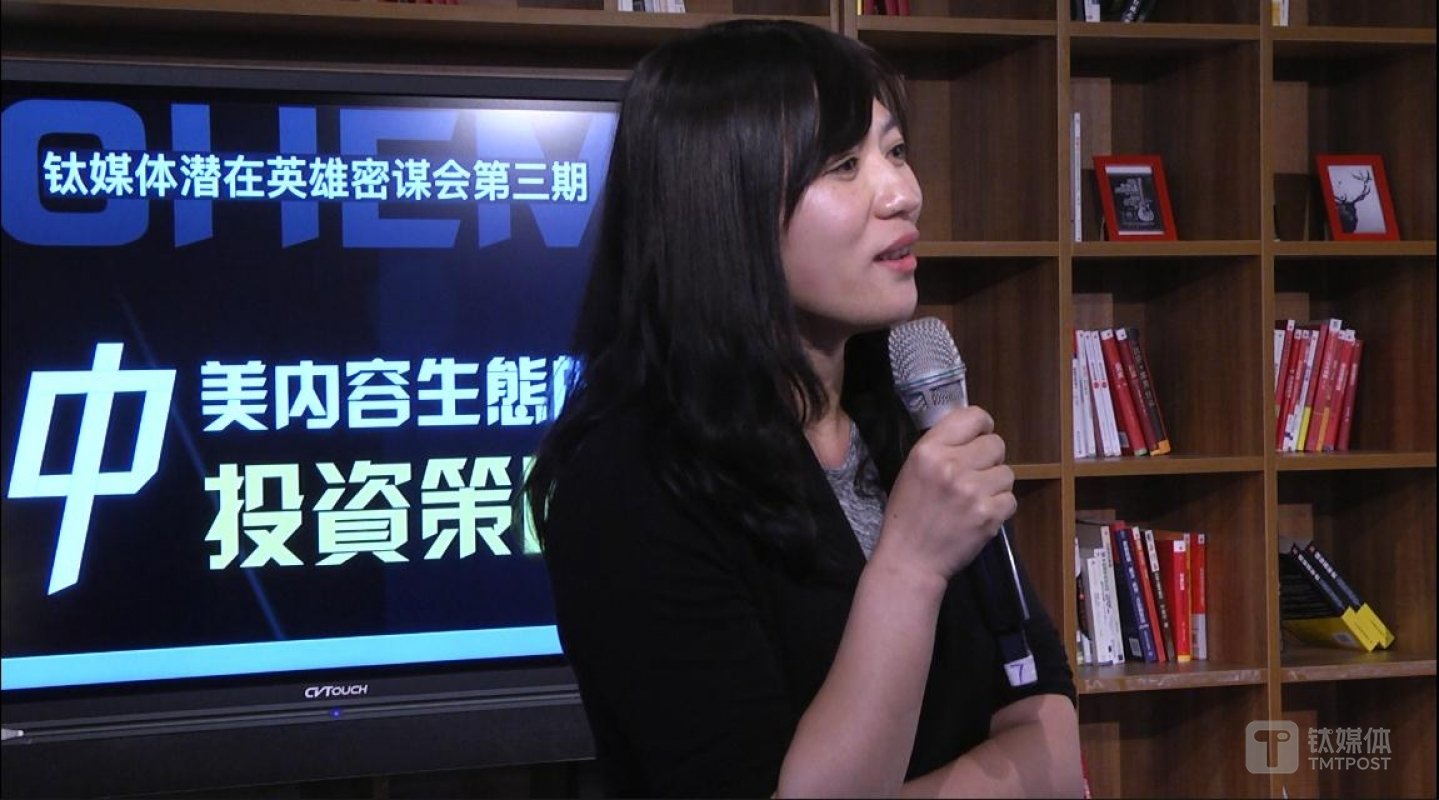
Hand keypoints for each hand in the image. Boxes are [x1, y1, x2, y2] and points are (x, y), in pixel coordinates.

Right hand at [872, 405, 1015, 586]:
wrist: (911, 559)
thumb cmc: (908, 514)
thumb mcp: (913, 469)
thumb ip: (942, 447)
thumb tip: (974, 432)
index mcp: (929, 450)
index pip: (974, 416)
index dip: (982, 427)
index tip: (979, 439)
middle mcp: (951, 465)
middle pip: (996, 444)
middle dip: (989, 459)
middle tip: (974, 476)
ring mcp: (972, 491)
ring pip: (1007, 473)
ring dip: (995, 485)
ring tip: (975, 499)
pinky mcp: (988, 515)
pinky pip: (1010, 499)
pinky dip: (999, 508)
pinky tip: (980, 515)